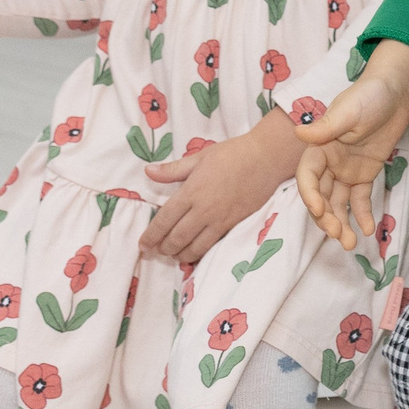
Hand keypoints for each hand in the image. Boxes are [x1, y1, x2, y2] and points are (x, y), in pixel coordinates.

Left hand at [142, 115, 296, 261]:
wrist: (266, 158)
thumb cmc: (232, 154)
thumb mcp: (200, 157)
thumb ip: (172, 169)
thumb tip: (148, 171)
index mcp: (191, 192)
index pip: (164, 220)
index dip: (150, 235)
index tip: (142, 245)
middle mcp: (203, 210)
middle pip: (177, 238)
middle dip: (163, 248)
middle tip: (157, 250)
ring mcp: (219, 219)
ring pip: (194, 247)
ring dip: (181, 254)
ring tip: (174, 254)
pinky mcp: (234, 224)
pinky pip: (213, 245)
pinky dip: (200, 252)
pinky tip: (195, 252)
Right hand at [296, 42, 408, 246]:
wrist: (395, 92)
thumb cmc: (369, 96)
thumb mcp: (348, 111)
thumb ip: (327, 126)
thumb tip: (300, 133)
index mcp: (319, 147)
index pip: (307, 176)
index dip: (310, 195)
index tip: (320, 210)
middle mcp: (328, 162)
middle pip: (321, 195)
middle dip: (326, 217)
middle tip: (338, 234)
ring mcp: (345, 170)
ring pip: (338, 202)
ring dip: (341, 222)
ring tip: (350, 243)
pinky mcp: (364, 174)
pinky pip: (360, 198)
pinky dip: (362, 214)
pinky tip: (368, 229)